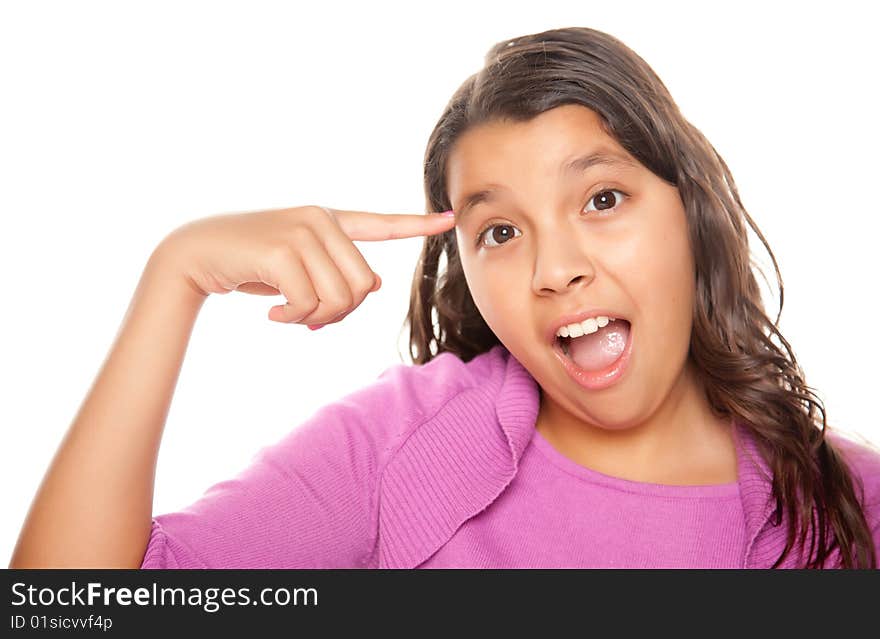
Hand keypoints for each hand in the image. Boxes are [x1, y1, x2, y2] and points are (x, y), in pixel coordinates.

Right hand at [155, 205, 455, 327]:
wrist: (195, 254)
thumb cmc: (250, 264)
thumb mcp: (297, 268)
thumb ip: (335, 272)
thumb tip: (374, 286)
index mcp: (328, 221)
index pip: (381, 223)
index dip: (416, 224)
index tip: (450, 219)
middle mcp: (320, 219)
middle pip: (362, 286)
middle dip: (340, 314)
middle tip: (309, 318)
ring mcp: (302, 231)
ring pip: (340, 298)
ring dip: (315, 319)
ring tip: (288, 314)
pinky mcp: (282, 249)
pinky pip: (310, 303)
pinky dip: (294, 319)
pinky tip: (272, 314)